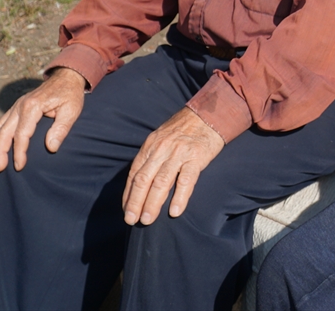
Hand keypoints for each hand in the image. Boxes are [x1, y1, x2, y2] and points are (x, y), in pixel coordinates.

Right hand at [0, 67, 86, 171]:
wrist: (66, 77)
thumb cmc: (70, 95)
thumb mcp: (72, 110)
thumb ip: (61, 128)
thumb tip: (51, 148)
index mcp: (33, 106)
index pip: (22, 133)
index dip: (19, 151)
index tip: (19, 166)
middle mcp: (20, 105)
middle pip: (5, 131)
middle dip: (0, 151)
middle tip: (0, 168)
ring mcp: (16, 106)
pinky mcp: (16, 108)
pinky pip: (0, 123)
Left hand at [122, 107, 224, 225]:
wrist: (208, 114)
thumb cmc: (183, 130)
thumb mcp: (161, 137)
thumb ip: (152, 156)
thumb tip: (140, 181)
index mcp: (151, 145)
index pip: (135, 173)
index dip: (129, 194)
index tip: (126, 210)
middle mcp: (162, 149)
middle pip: (144, 179)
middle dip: (136, 202)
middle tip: (132, 220)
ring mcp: (179, 153)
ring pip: (161, 182)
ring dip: (152, 203)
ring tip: (147, 220)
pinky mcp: (196, 157)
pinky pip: (186, 180)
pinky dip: (179, 197)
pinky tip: (175, 212)